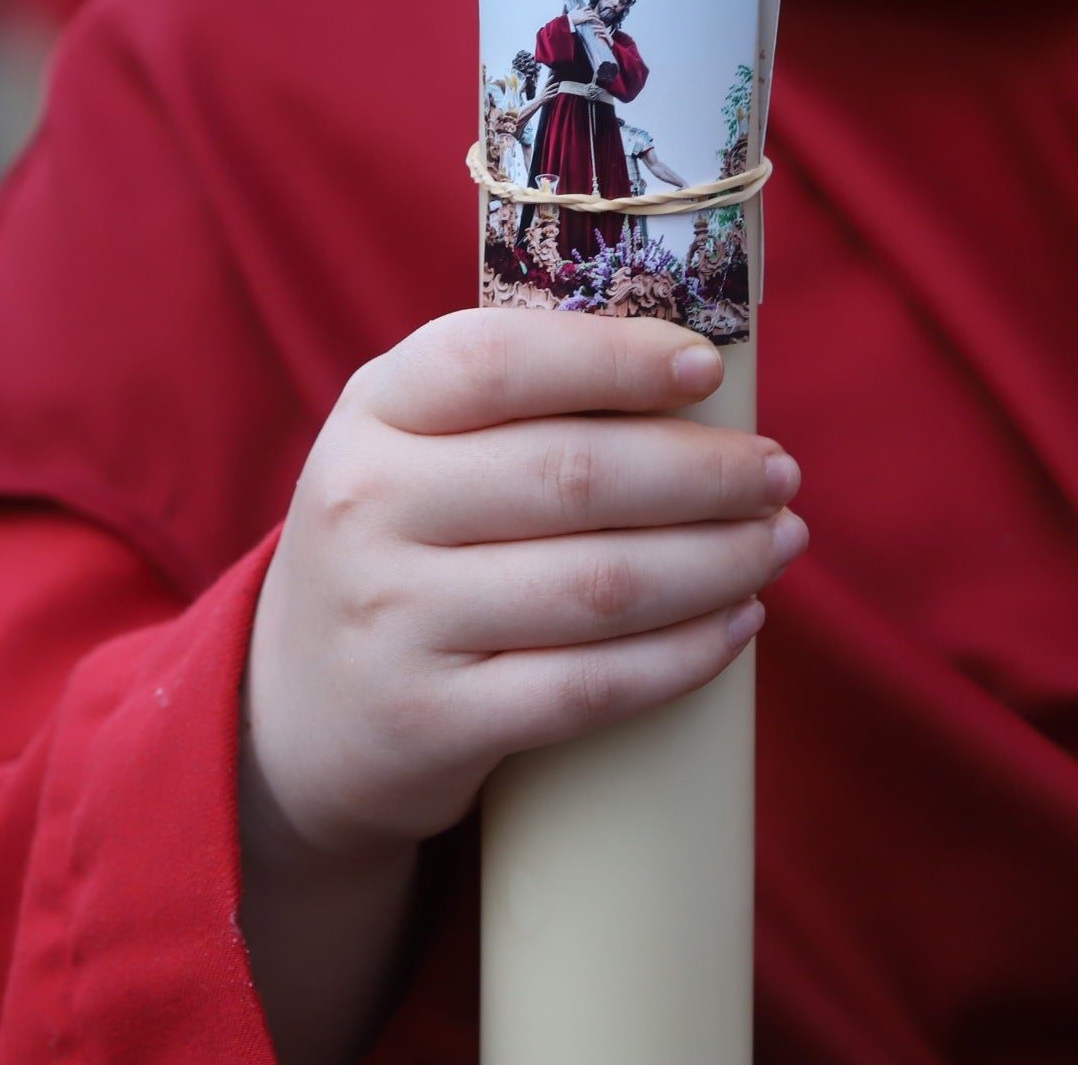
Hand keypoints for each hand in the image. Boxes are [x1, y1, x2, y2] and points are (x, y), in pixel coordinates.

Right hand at [242, 310, 802, 866]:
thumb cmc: (403, 549)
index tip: (709, 369)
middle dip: (705, 473)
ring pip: (599, 584)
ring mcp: (393, 618)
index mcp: (371, 409)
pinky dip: (683, 656)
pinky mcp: (430, 720)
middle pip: (574, 474)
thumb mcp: (414, 450)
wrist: (299, 717)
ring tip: (777, 543)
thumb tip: (698, 374)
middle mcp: (368, 505)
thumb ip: (519, 405)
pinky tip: (738, 626)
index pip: (499, 358)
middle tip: (779, 475)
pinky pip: (588, 686)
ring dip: (717, 562)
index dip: (615, 358)